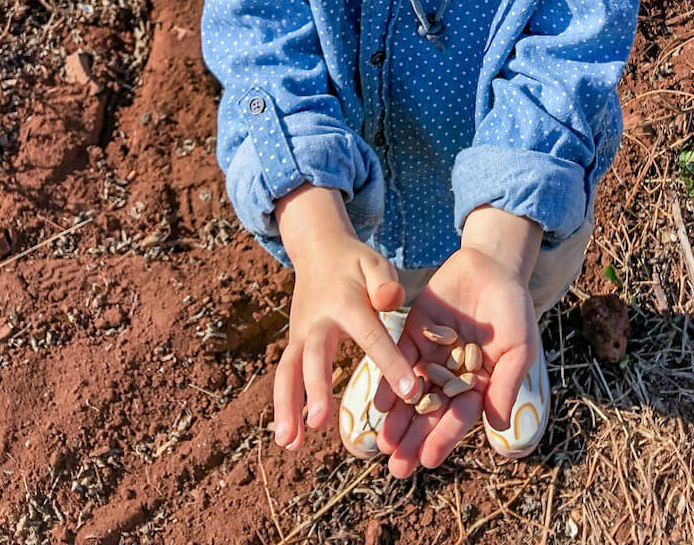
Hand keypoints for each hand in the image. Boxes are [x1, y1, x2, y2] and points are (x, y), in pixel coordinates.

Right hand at [271, 228, 421, 451]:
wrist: (317, 250)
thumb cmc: (355, 263)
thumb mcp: (374, 262)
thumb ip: (384, 281)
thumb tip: (392, 300)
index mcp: (346, 303)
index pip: (372, 335)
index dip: (391, 363)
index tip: (409, 392)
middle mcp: (318, 322)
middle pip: (315, 355)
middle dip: (317, 387)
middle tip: (322, 420)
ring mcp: (301, 334)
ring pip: (288, 371)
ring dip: (287, 407)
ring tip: (289, 443)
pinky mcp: (294, 344)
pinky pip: (285, 377)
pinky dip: (284, 407)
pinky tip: (288, 440)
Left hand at [372, 245, 538, 476]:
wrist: (492, 266)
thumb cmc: (513, 308)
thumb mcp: (518, 346)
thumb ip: (506, 383)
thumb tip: (499, 427)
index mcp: (479, 384)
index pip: (459, 417)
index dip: (444, 438)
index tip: (429, 460)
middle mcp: (452, 376)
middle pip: (431, 413)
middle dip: (414, 439)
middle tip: (397, 468)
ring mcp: (432, 356)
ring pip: (412, 393)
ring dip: (398, 419)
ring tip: (383, 444)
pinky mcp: (414, 332)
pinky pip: (399, 359)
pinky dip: (389, 382)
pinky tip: (380, 403)